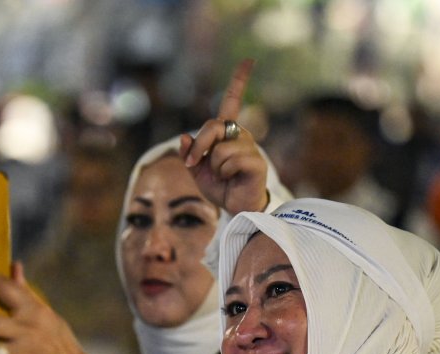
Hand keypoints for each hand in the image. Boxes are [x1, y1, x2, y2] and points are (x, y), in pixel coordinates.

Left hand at [179, 59, 270, 214]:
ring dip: (213, 167)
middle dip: (198, 147)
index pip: (232, 101)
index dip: (239, 81)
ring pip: (219, 150)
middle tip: (193, 163)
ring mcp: (250, 147)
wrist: (236, 207)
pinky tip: (233, 179)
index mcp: (227, 133)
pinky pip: (230, 161)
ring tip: (223, 176)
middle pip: (213, 126)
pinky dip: (224, 173)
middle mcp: (240, 134)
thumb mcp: (198, 171)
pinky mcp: (256, 162)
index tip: (248, 60)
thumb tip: (183, 138)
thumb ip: (190, 154)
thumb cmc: (220, 187)